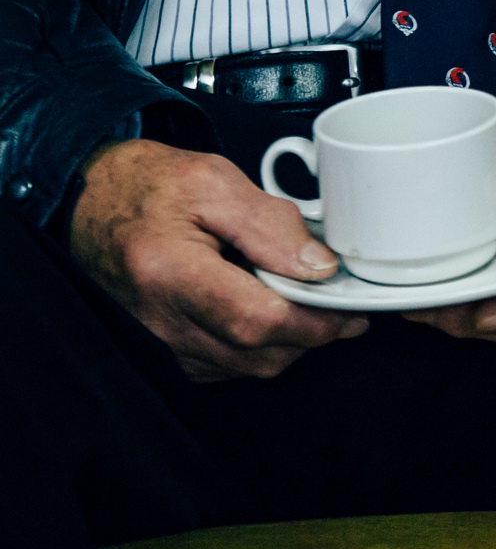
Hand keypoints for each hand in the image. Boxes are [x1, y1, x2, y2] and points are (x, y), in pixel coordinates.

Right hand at [70, 139, 367, 381]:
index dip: (316, 322)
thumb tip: (320, 268)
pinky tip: (263, 307)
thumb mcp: (214, 181)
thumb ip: (272, 225)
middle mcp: (160, 321)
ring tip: (297, 295)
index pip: (259, 321)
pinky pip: (228, 366)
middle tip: (337, 299)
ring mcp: (159, 344)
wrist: (91, 201)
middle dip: (312, 332)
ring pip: (249, 366)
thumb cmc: (149, 186)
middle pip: (260, 354)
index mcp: (170, 272)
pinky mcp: (164, 353)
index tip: (351, 309)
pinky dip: (258, 344)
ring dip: (288, 340)